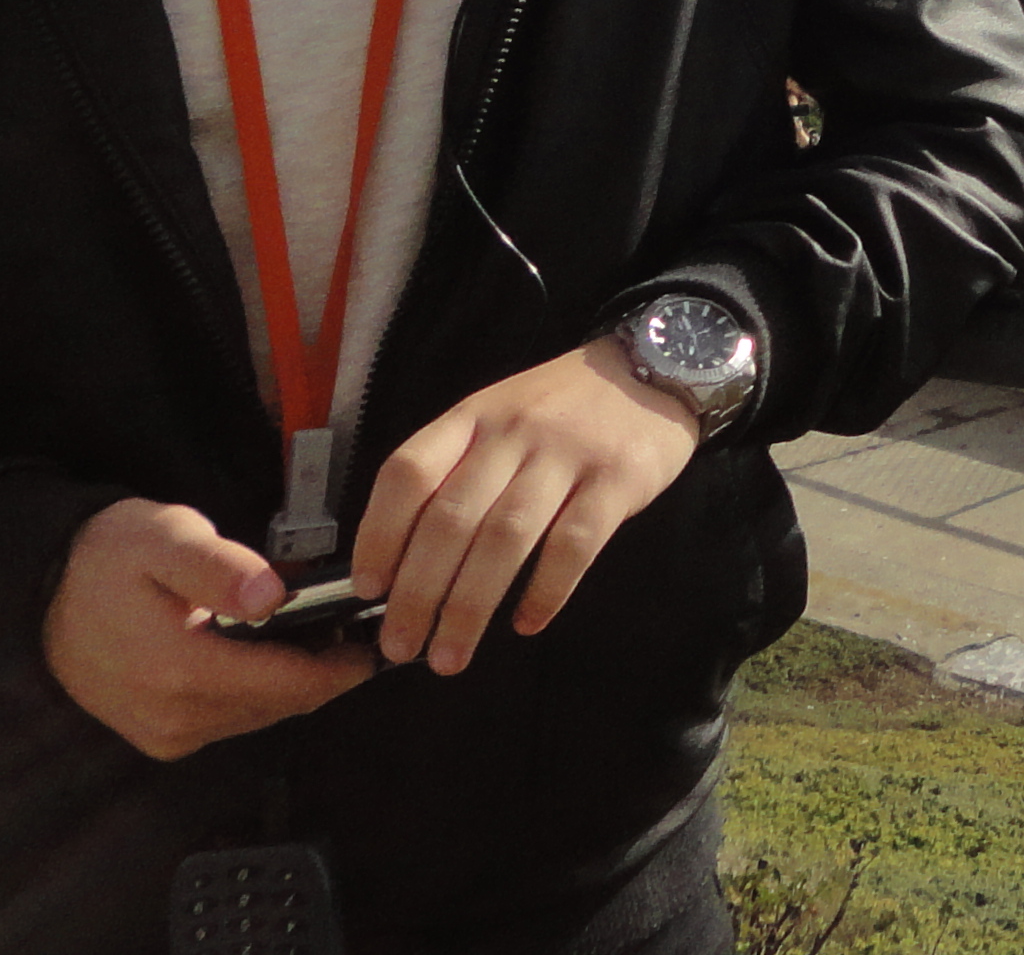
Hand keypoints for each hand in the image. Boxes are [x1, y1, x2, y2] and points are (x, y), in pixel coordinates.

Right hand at [44, 497, 374, 759]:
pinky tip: (272, 655)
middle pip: (281, 703)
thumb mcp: (166, 538)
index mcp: (180, 671)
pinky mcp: (161, 737)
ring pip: (261, 715)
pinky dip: (261, 692)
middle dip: (324, 672)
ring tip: (323, 638)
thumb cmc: (109, 558)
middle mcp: (175, 717)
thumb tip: (272, 597)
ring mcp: (166, 733)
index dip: (341, 666)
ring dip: (294, 683)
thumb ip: (219, 569)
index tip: (377, 642)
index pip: (288, 684)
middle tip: (356, 632)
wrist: (43, 594)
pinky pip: (233, 720)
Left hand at [354, 338, 697, 676]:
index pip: (408, 474)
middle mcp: (512, 434)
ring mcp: (566, 455)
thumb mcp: (498, 417)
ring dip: (470, 607)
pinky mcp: (617, 480)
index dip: (380, 534)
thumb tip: (405, 560)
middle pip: (451, 520)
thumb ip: (457, 471)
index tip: (369, 588)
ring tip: (450, 656)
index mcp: (472, 417)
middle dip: (418, 593)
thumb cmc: (561, 406)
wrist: (654, 368)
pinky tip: (527, 623)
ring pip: (505, 540)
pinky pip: (573, 545)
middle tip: (400, 645)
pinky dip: (545, 591)